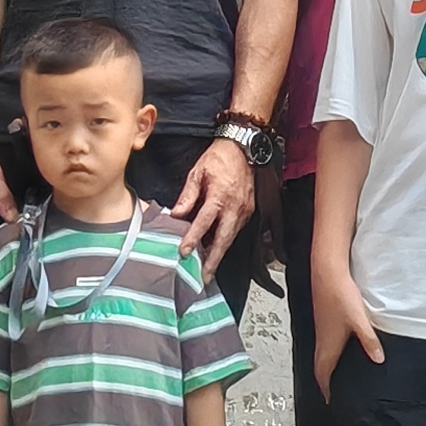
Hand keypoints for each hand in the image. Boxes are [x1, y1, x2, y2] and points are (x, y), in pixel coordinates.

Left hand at [170, 135, 257, 269]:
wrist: (244, 148)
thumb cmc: (219, 158)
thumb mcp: (197, 172)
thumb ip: (187, 196)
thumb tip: (176, 215)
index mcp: (220, 195)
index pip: (204, 222)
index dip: (193, 238)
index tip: (184, 252)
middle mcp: (235, 206)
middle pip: (223, 239)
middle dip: (213, 260)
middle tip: (204, 277)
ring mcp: (244, 210)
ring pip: (231, 238)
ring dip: (219, 254)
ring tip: (208, 269)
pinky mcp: (249, 211)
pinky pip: (236, 230)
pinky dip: (226, 241)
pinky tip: (216, 249)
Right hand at [310, 263, 376, 393]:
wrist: (326, 271)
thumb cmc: (338, 295)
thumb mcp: (359, 320)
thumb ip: (369, 341)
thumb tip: (378, 360)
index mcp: (328, 345)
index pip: (323, 373)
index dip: (326, 388)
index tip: (330, 400)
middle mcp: (322, 339)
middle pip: (321, 366)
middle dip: (325, 380)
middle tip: (333, 391)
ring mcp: (323, 329)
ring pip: (323, 354)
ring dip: (327, 366)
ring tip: (337, 374)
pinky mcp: (326, 319)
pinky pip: (326, 343)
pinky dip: (330, 352)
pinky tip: (342, 348)